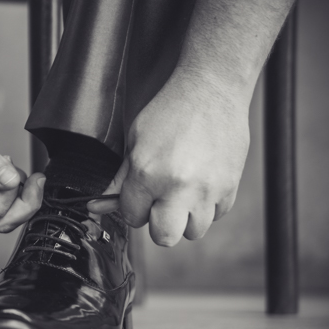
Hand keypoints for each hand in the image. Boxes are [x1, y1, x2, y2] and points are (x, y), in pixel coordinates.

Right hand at [0, 100, 44, 232]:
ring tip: (13, 171)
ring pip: (1, 221)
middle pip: (2, 223)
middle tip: (37, 178)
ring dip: (18, 201)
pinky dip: (9, 198)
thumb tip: (12, 182)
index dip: (13, 189)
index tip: (11, 162)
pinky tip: (6, 177)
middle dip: (26, 203)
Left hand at [88, 68, 250, 245]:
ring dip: (185, 218)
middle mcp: (178, 187)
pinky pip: (216, 214)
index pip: (133, 216)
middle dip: (158, 224)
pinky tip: (201, 183)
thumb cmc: (170, 111)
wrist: (211, 90)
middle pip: (164, 237)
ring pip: (194, 231)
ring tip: (183, 193)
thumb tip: (97, 206)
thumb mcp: (135, 142)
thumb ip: (120, 179)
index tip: (139, 194)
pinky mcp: (230, 187)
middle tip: (159, 204)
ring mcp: (208, 190)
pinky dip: (208, 206)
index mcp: (148, 174)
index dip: (133, 207)